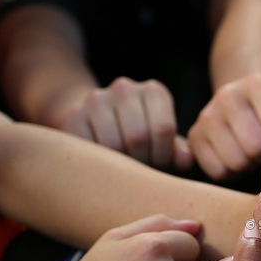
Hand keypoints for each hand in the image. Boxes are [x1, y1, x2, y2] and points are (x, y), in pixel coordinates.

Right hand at [59, 77, 192, 168]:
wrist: (94, 122)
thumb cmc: (139, 138)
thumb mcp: (162, 143)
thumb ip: (177, 151)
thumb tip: (187, 160)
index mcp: (154, 92)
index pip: (162, 129)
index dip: (162, 156)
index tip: (158, 165)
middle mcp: (125, 88)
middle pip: (138, 136)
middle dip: (142, 162)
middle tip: (139, 172)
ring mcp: (96, 99)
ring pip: (112, 144)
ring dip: (119, 165)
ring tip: (123, 169)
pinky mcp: (73, 115)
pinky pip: (88, 148)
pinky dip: (97, 163)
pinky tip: (102, 164)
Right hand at [189, 72, 260, 180]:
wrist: (247, 104)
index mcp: (258, 82)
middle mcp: (227, 94)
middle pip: (254, 146)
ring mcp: (206, 116)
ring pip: (235, 161)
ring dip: (249, 164)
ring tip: (253, 150)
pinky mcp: (194, 138)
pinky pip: (217, 171)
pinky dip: (231, 171)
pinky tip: (237, 156)